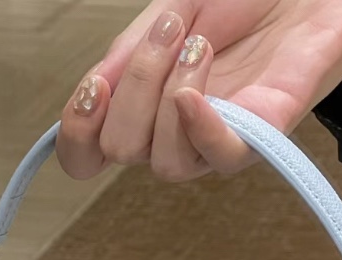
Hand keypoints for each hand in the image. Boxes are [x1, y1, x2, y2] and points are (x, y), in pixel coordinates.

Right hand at [56, 0, 341, 183]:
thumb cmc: (238, 2)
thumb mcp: (168, 13)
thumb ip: (130, 53)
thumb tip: (97, 86)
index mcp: (145, 108)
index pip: (89, 155)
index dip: (77, 134)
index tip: (94, 85)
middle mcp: (177, 134)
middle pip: (124, 151)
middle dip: (134, 85)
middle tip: (168, 29)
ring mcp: (220, 139)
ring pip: (166, 162)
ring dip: (168, 93)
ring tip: (198, 42)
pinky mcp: (264, 136)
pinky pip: (222, 158)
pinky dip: (200, 128)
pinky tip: (194, 94)